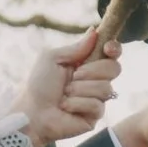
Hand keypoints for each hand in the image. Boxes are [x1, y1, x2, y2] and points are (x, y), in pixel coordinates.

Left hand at [15, 30, 121, 146]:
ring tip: (65, 94)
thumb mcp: (53, 58)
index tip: (107, 48)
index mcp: (87, 64)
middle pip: (114, 69)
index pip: (112, 54)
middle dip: (92, 71)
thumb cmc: (39, 85)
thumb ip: (75, 47)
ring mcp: (97, 99)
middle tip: (74, 76)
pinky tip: (66, 106)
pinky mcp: (95, 116)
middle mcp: (95, 80)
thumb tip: (94, 31)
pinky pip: (97, 105)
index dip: (114, 49)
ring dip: (80, 89)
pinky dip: (77, 103)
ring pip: (105, 88)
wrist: (32, 111)